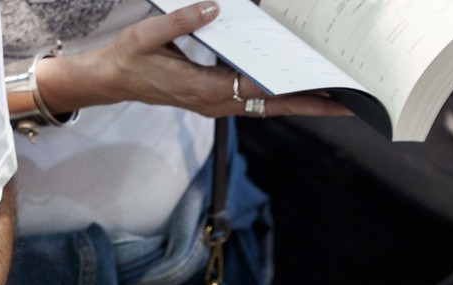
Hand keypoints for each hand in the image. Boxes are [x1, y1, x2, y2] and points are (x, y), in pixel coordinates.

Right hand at [37, 3, 350, 118]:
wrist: (108, 81)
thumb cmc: (126, 59)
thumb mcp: (147, 36)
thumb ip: (183, 21)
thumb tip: (215, 7)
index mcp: (201, 88)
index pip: (257, 90)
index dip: (294, 91)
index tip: (324, 91)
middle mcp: (212, 102)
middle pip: (269, 106)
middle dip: (308, 105)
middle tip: (345, 102)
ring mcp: (212, 104)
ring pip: (263, 107)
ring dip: (295, 103)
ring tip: (328, 98)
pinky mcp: (209, 99)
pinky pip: (250, 102)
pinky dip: (275, 98)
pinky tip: (291, 89)